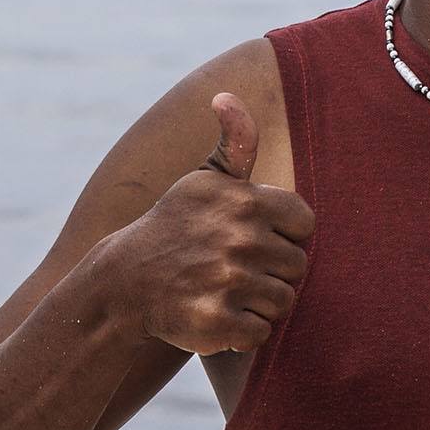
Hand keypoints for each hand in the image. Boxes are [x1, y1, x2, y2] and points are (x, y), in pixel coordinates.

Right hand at [103, 93, 314, 355]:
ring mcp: (229, 282)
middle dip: (271, 271)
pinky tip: (218, 315)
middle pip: (297, 266)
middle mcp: (240, 239)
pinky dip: (243, 332)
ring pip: (283, 301)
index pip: (304, 224)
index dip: (283, 233)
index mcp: (246, 201)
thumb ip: (234, 143)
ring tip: (225, 290)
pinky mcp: (218, 322)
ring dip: (259, 302)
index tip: (254, 237)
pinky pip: (261, 333)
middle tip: (234, 268)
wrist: (125, 282)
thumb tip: (226, 95)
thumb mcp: (203, 180)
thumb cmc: (175, 227)